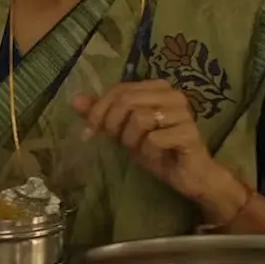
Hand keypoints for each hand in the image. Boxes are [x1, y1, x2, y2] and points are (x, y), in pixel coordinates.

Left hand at [71, 82, 241, 205]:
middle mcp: (172, 95)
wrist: (189, 175)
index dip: (99, 110)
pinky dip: (148, 151)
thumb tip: (75, 99)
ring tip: (141, 149)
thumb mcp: (123, 131)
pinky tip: (157, 155)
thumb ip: (101, 114)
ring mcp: (183, 113)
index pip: (118, 89)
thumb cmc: (157, 150)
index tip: (90, 131)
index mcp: (157, 87)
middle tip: (119, 142)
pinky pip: (154, 138)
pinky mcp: (189, 133)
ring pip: (139, 118)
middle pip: (126, 100)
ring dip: (132, 140)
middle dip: (113, 125)